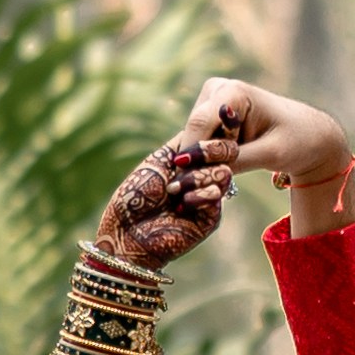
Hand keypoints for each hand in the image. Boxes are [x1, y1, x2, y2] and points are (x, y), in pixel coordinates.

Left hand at [96, 86, 239, 273]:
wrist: (126, 233)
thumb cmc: (134, 195)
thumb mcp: (158, 160)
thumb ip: (185, 142)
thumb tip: (212, 121)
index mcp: (190, 159)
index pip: (214, 137)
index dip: (216, 128)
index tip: (210, 121)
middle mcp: (202, 175)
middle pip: (228, 151)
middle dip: (210, 150)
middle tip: (184, 160)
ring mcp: (207, 196)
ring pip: (225, 172)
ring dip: (199, 176)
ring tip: (174, 189)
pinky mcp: (210, 217)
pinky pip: (216, 195)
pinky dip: (199, 194)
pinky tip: (181, 204)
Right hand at [198, 82, 354, 220]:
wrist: (309, 136)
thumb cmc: (298, 141)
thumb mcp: (270, 154)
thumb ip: (233, 160)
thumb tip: (191, 168)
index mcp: (233, 91)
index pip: (200, 123)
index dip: (192, 154)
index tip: (192, 183)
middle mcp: (216, 89)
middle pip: (192, 131)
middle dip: (197, 161)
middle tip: (208, 188)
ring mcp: (211, 101)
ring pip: (192, 139)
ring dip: (201, 162)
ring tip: (222, 179)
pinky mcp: (210, 116)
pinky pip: (198, 142)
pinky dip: (205, 159)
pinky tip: (219, 172)